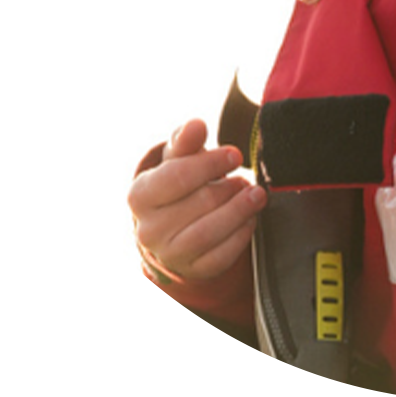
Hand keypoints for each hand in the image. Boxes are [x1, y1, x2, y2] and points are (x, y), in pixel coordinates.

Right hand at [128, 118, 266, 281]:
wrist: (176, 224)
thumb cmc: (180, 182)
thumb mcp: (179, 158)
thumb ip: (185, 140)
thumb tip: (195, 126)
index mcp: (140, 196)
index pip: (177, 176)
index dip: (211, 164)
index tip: (235, 155)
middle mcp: (148, 230)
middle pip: (200, 202)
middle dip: (230, 187)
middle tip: (245, 180)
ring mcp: (169, 254)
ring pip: (210, 233)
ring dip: (239, 211)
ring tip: (255, 196)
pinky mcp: (193, 271)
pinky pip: (221, 257)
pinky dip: (242, 235)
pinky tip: (250, 218)